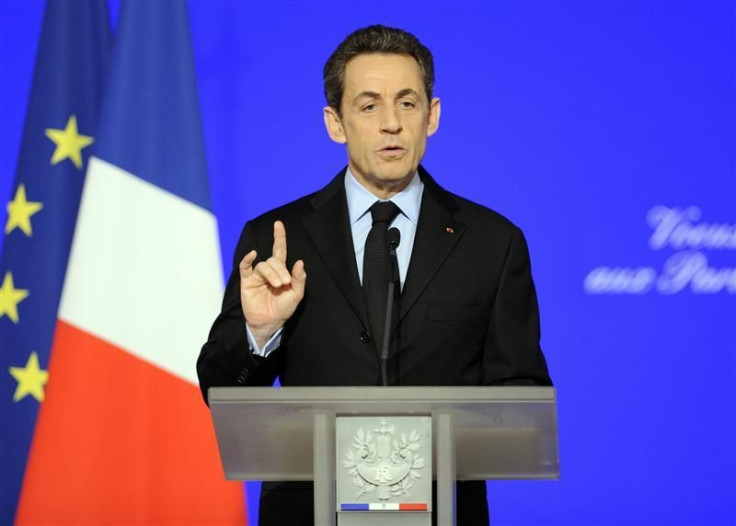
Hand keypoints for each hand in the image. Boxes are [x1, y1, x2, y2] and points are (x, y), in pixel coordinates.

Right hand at [239, 221, 305, 347]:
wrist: (269, 323)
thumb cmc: (283, 309)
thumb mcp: (296, 294)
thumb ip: (299, 278)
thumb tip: (299, 262)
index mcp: (281, 272)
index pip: (280, 250)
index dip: (279, 237)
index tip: (279, 224)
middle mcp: (269, 271)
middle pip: (273, 260)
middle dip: (280, 270)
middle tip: (284, 283)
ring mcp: (257, 275)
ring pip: (263, 265)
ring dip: (271, 273)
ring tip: (277, 285)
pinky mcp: (247, 281)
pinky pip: (245, 266)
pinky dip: (247, 259)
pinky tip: (252, 255)